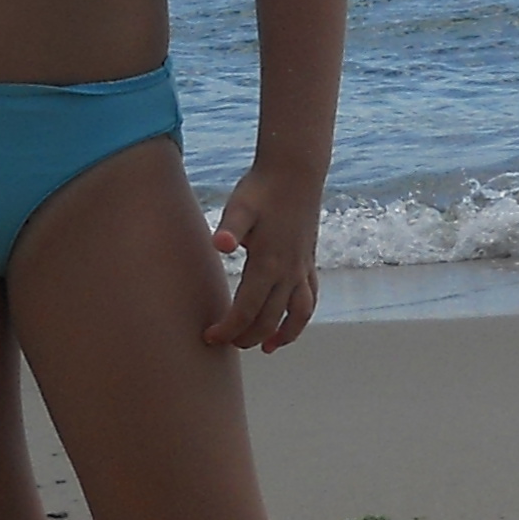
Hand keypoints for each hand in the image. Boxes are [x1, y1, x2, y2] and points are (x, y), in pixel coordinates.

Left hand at [205, 164, 321, 351]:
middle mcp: (289, 271)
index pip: (246, 310)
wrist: (295, 171)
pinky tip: (290, 321)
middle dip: (247, 337)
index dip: (228, 328)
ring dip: (283, 335)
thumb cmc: (262, 189)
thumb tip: (219, 244)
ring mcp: (302, 267)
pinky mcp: (309, 261)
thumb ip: (230, 228)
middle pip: (270, 319)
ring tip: (266, 348)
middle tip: (226, 345)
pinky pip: (310, 298)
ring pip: (298, 314)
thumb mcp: (240, 206)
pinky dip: (301, 317)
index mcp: (269, 263)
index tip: (209, 337)